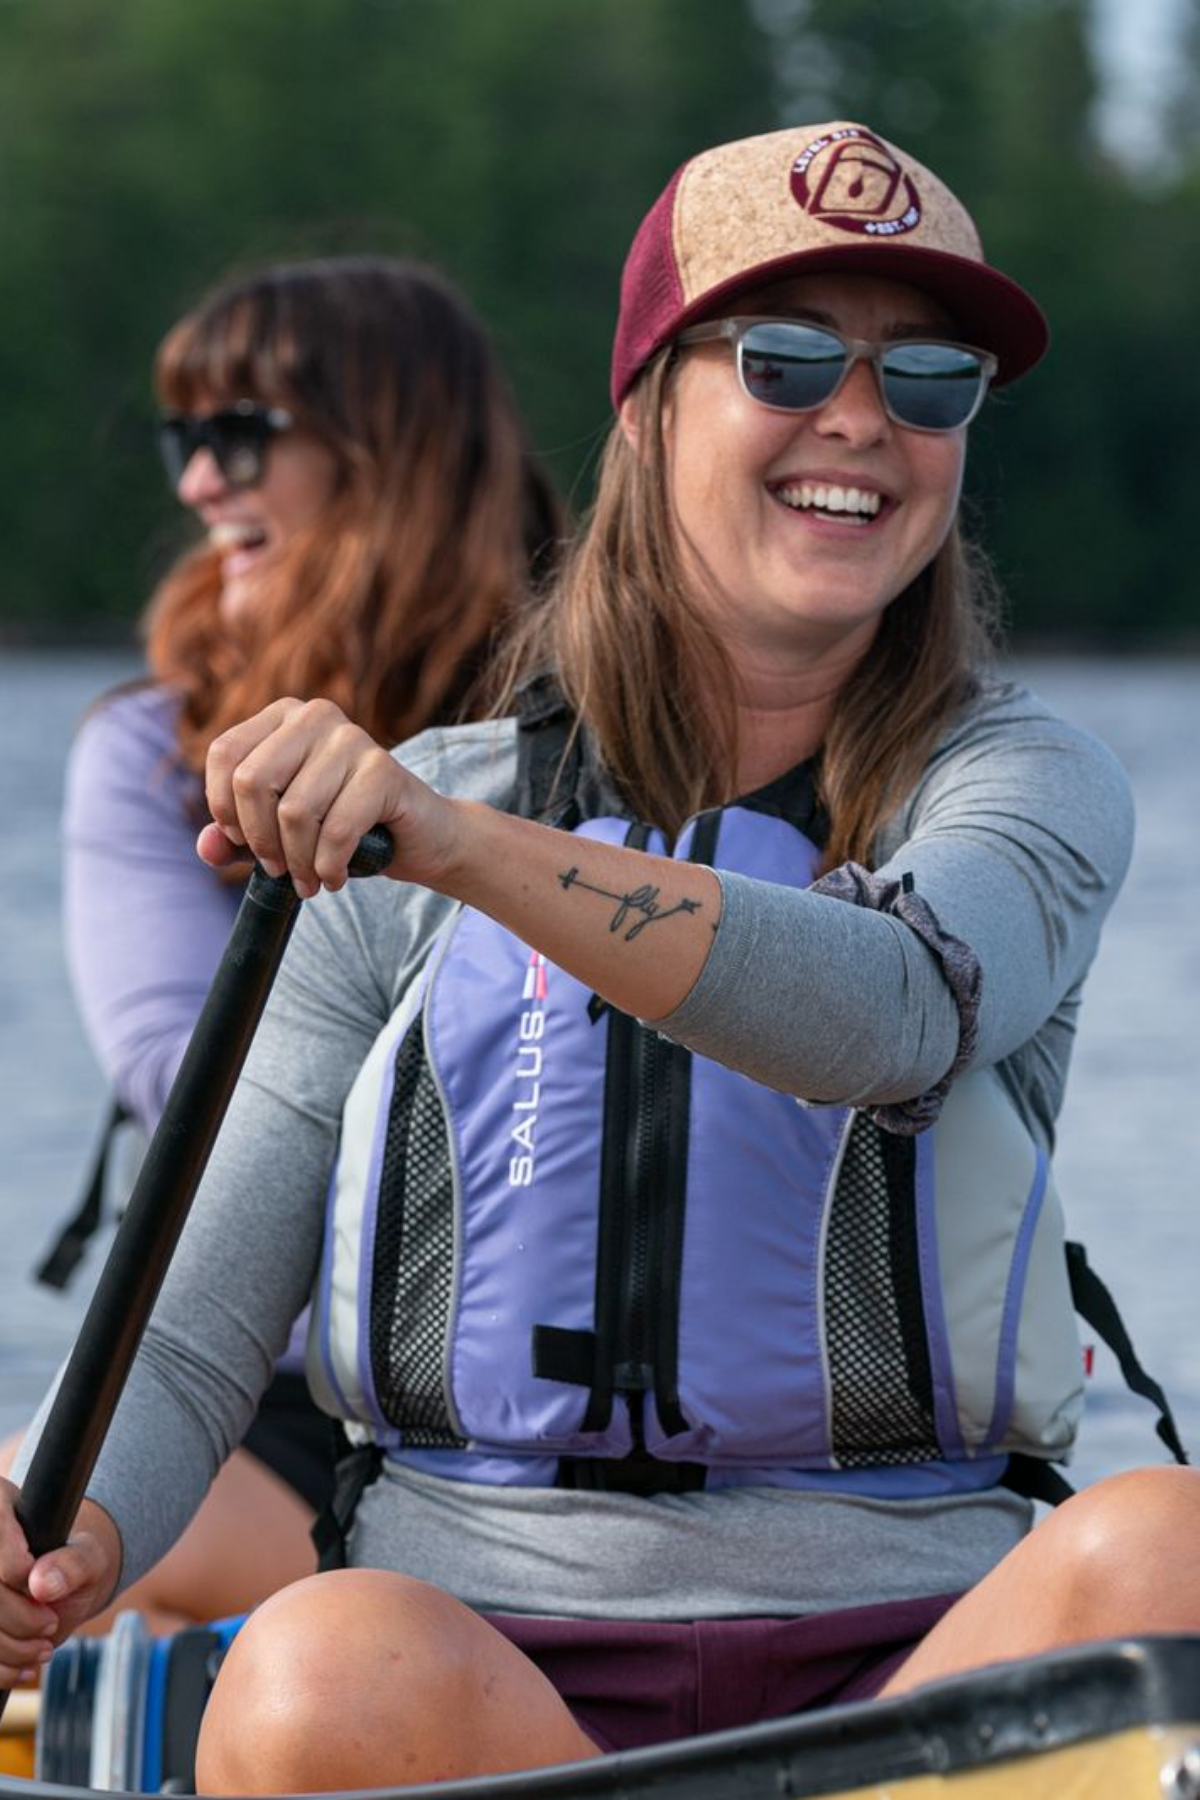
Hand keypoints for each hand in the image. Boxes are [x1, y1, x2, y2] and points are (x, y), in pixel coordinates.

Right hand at [0, 1481, 119, 1685]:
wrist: (63, 1589)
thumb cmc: (75, 1564)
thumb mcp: (89, 1557)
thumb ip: (73, 1563)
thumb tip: (42, 1583)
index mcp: (1, 1506)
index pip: (1, 1554)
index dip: (19, 1576)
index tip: (45, 1592)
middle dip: (20, 1619)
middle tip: (50, 1623)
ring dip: (11, 1648)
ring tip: (42, 1648)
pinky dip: (1, 1668)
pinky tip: (23, 1665)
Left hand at [200, 698, 463, 899]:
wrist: (417, 838)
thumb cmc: (342, 828)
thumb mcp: (279, 834)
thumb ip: (236, 838)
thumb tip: (207, 847)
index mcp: (282, 717)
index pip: (225, 755)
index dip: (224, 808)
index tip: (245, 843)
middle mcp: (314, 716)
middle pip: (253, 781)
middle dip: (261, 841)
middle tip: (279, 870)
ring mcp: (352, 738)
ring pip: (295, 811)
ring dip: (299, 862)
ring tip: (309, 880)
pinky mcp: (383, 769)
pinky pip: (336, 828)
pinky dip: (329, 865)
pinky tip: (335, 876)